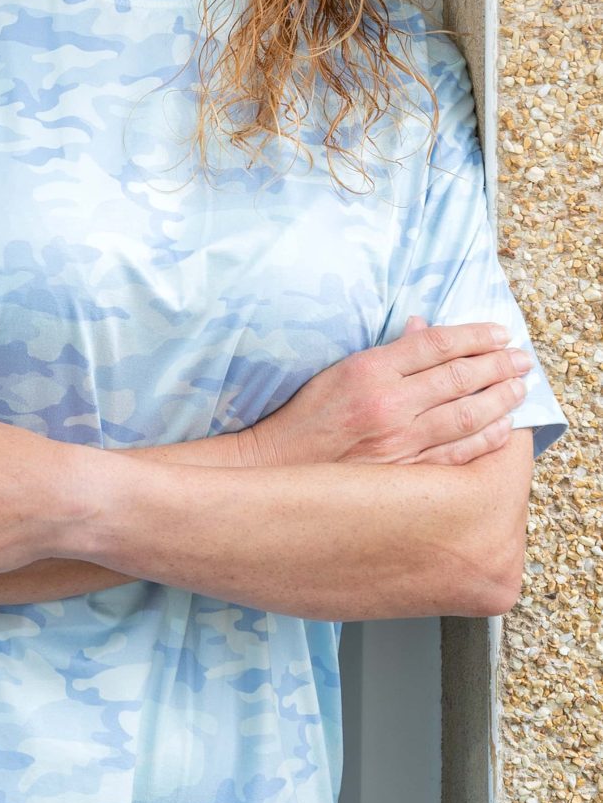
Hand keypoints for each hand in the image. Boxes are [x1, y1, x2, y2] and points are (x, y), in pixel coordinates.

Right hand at [249, 316, 531, 469]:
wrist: (280, 467)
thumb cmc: (307, 416)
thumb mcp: (340, 370)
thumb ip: (387, 351)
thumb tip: (424, 329)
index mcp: (371, 370)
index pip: (436, 344)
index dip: (474, 335)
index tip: (500, 332)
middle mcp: (389, 404)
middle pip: (459, 377)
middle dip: (498, 364)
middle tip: (522, 359)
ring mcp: (400, 442)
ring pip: (466, 415)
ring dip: (500, 399)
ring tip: (519, 388)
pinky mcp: (406, 473)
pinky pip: (458, 454)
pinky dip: (486, 439)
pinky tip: (503, 428)